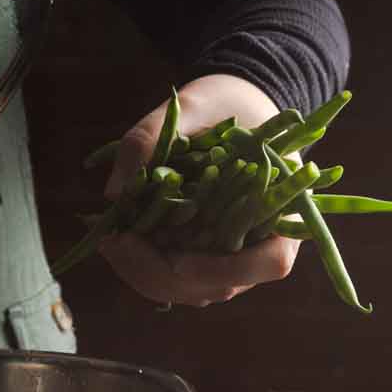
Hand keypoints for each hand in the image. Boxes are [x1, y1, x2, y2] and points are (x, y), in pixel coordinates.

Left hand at [98, 74, 300, 305]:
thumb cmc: (228, 101)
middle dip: (162, 274)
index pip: (269, 263)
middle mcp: (259, 245)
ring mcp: (228, 257)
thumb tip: (114, 194)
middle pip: (219, 287)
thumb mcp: (196, 102)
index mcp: (284, 211)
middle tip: (116, 243)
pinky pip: (172, 277)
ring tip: (108, 240)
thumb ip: (155, 136)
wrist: (231, 107)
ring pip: (190, 290)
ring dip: (145, 274)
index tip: (179, 262)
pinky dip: (140, 265)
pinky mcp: (199, 255)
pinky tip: (113, 238)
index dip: (227, 270)